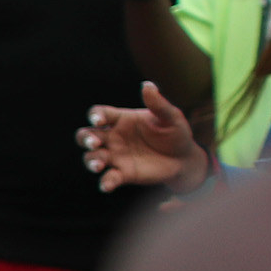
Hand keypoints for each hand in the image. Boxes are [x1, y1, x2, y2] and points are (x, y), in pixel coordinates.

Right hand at [81, 80, 207, 192]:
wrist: (185, 159)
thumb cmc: (176, 134)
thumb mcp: (171, 117)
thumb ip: (158, 104)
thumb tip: (147, 85)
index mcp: (121, 120)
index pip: (100, 114)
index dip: (95, 116)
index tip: (99, 121)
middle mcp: (113, 137)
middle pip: (86, 135)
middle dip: (85, 139)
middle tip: (94, 142)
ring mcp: (116, 156)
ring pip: (92, 157)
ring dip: (91, 161)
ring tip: (99, 165)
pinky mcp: (123, 174)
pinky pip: (108, 178)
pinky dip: (105, 182)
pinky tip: (107, 185)